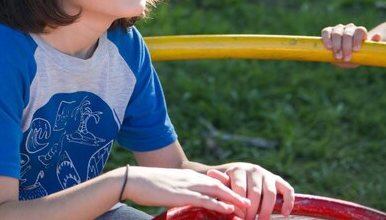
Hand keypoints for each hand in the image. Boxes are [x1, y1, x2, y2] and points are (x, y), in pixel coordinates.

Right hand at [123, 166, 250, 214]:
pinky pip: (205, 199)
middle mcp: (191, 178)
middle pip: (220, 185)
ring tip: (248, 207)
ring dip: (234, 199)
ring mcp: (187, 185)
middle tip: (252, 202)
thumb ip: (180, 192)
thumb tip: (188, 201)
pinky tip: (230, 209)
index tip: (242, 197)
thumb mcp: (168, 187)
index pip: (214, 181)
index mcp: (188, 176)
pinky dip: (219, 204)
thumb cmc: (147, 185)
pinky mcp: (182, 194)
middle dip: (237, 193)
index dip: (229, 189)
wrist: (133, 179)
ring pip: (217, 191)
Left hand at [211, 163, 294, 219]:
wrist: (240, 176)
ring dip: (267, 211)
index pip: (240, 189)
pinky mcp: (278, 180)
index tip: (238, 218)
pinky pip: (287, 190)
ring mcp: (267, 174)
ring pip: (270, 193)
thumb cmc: (230, 185)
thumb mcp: (223, 184)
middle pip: (255, 193)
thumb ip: (220, 183)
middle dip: (252, 212)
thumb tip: (211, 173)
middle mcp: (254, 170)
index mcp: (238, 170)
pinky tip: (285, 214)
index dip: (239, 206)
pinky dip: (288, 201)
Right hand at [321, 23, 380, 67]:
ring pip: (337, 33)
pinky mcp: (328, 31)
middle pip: (348, 33)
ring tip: (337, 55)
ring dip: (337, 45)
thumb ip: (372, 45)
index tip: (355, 50)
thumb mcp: (365, 53)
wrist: (344, 55)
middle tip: (346, 57)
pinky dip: (327, 38)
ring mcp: (338, 29)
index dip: (357, 39)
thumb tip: (377, 35)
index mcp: (360, 32)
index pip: (360, 31)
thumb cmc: (357, 55)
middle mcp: (349, 28)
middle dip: (346, 46)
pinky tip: (328, 46)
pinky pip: (326, 32)